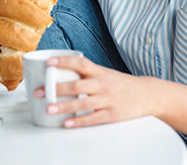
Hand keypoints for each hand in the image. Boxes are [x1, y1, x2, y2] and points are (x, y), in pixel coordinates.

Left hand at [34, 55, 152, 127]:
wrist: (147, 94)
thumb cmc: (122, 84)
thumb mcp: (105, 73)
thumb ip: (87, 74)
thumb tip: (61, 73)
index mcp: (100, 72)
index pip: (81, 63)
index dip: (64, 61)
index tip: (49, 63)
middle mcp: (103, 84)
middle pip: (77, 86)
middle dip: (56, 88)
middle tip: (39, 91)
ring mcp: (108, 100)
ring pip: (83, 104)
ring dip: (64, 107)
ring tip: (49, 108)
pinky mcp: (112, 115)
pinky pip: (93, 119)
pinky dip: (79, 121)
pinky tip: (67, 123)